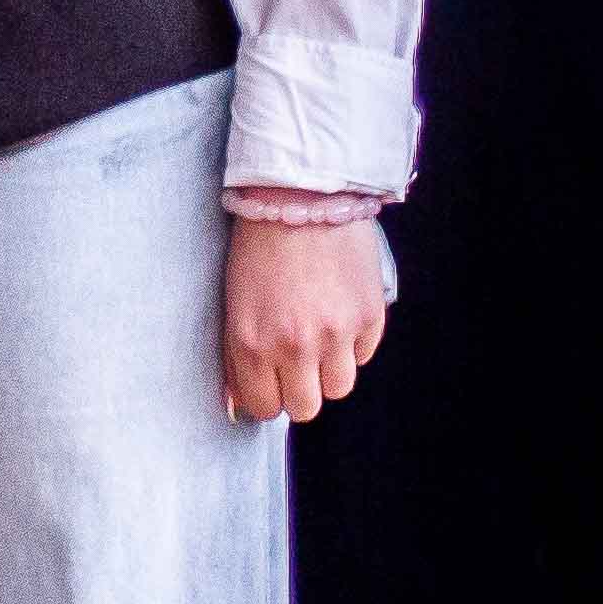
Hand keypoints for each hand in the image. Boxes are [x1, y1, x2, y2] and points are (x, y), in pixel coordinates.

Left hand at [219, 216, 387, 422]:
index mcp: (251, 341)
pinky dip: (352, 343)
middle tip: (293, 363)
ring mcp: (336, 334)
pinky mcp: (369, 318)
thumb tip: (239, 404)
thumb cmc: (257, 244)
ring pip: (338, 388)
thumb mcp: (233, 301)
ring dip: (327, 369)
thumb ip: (238, 355)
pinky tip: (336, 310)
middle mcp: (295, 345)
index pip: (264, 406)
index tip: (268, 381)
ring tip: (316, 334)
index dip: (266, 395)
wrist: (301, 195)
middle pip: (305, 408)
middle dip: (298, 389)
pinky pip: (363, 355)